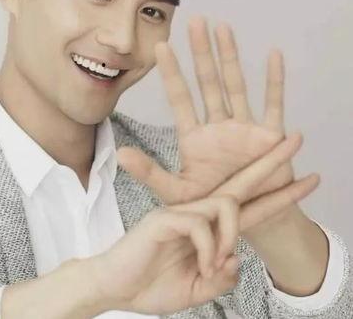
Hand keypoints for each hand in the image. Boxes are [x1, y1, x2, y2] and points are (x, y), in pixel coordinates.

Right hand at [88, 133, 318, 315]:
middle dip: (273, 162)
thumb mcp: (198, 288)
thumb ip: (221, 276)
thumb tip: (236, 259)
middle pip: (244, 184)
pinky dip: (208, 250)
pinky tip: (201, 264)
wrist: (116, 286)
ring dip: (230, 237)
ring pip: (226, 206)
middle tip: (297, 137)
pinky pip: (201, 226)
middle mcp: (200, 213)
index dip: (283, 195)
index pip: (253, 208)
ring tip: (212, 266)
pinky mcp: (166, 217)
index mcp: (210, 230)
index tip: (310, 178)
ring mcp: (183, 213)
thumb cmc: (152, 283)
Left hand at [117, 17, 294, 224]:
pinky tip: (272, 54)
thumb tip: (119, 154)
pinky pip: (273, 104)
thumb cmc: (210, 207)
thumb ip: (150, 173)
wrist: (246, 221)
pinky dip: (274, 81)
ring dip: (230, 56)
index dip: (171, 72)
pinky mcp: (270, 136)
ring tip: (223, 27)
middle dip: (201, 52)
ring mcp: (243, 128)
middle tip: (195, 20)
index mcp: (194, 137)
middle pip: (207, 82)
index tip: (159, 45)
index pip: (180, 98)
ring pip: (235, 85)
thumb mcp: (177, 193)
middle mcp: (217, 126)